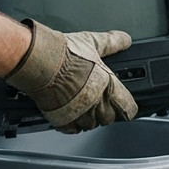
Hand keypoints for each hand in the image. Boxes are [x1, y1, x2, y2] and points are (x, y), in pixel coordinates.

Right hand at [4, 20, 137, 133]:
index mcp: (109, 87)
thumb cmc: (65, 54)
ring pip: (91, 125)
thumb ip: (112, 43)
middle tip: (97, 99)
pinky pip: (73, 129)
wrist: (40, 62)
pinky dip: (71, 123)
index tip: (123, 103)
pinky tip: (67, 111)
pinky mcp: (63, 120)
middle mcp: (97, 104)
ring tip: (81, 103)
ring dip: (88, 117)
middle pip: (109, 117)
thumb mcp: (93, 43)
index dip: (126, 105)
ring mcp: (80, 114)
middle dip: (106, 110)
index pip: (128, 107)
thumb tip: (124, 40)